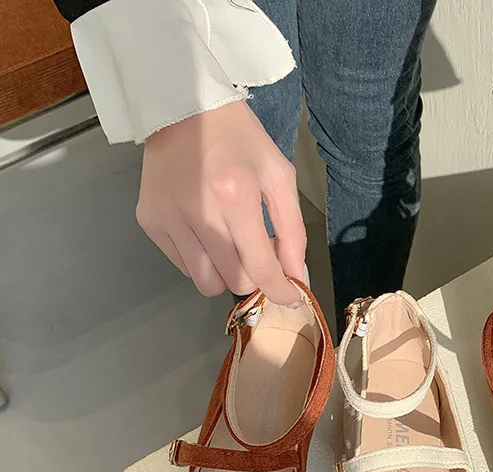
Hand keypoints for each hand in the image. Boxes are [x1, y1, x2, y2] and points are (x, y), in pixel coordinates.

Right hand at [136, 101, 303, 304]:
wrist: (184, 104)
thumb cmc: (240, 140)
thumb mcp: (278, 177)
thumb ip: (292, 231)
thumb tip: (297, 277)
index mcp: (235, 197)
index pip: (259, 268)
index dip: (278, 291)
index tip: (291, 300)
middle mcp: (197, 212)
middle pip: (233, 281)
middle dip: (252, 276)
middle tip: (256, 251)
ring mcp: (168, 218)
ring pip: (205, 282)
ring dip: (225, 272)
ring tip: (229, 242)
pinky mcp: (149, 221)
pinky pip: (183, 266)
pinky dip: (201, 259)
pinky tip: (204, 229)